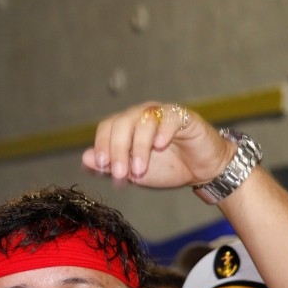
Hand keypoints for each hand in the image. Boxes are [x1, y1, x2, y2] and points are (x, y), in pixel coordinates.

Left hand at [81, 102, 234, 186]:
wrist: (200, 171)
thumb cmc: (166, 168)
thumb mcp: (132, 172)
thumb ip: (110, 165)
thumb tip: (86, 158)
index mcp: (127, 127)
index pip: (106, 127)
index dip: (102, 146)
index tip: (103, 167)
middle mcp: (142, 116)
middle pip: (121, 123)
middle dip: (117, 150)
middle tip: (119, 173)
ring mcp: (163, 114)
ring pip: (143, 121)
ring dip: (138, 148)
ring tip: (140, 170)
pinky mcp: (184, 117)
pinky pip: (170, 118)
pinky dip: (163, 131)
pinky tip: (160, 145)